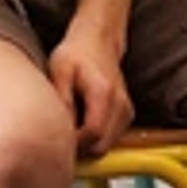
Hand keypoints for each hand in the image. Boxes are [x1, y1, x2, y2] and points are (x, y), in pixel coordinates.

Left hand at [45, 21, 133, 157]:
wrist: (98, 40)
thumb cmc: (76, 54)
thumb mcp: (59, 71)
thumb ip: (62, 100)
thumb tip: (61, 129)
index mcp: (103, 94)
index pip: (92, 135)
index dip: (74, 144)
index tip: (58, 139)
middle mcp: (120, 104)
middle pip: (101, 146)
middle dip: (80, 147)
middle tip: (62, 133)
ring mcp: (127, 111)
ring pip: (106, 146)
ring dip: (88, 142)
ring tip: (73, 122)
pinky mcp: (127, 115)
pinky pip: (110, 139)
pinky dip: (97, 137)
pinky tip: (84, 120)